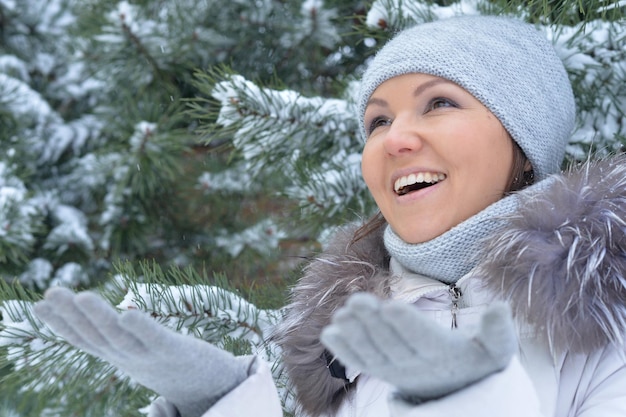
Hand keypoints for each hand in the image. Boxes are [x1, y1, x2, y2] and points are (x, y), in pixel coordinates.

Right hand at [34, 287, 249, 416]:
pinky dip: (142, 327)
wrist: (215, 387)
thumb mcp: (144, 350)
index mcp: (121, 356)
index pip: (85, 339)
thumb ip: (126, 337)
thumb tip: (116, 317)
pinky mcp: (176, 352)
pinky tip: (128, 312)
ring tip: (82, 296)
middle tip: (50, 293)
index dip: (61, 324)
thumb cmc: (178, 365)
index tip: (39, 304)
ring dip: (100, 318)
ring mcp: (152, 357)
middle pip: (96, 336)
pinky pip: (157, 339)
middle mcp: (130, 359)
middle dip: (71, 315)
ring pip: (120, 338)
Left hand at [320, 293, 515, 402]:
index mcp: (443, 356)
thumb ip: (499, 330)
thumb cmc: (476, 360)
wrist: (456, 387)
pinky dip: (344, 350)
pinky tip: (329, 333)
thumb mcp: (496, 349)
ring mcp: (396, 371)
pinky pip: (361, 362)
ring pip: (372, 353)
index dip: (407, 324)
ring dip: (355, 334)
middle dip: (373, 323)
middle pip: (392, 344)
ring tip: (342, 313)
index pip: (423, 339)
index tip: (391, 307)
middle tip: (356, 301)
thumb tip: (500, 307)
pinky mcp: (382, 372)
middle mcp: (416, 366)